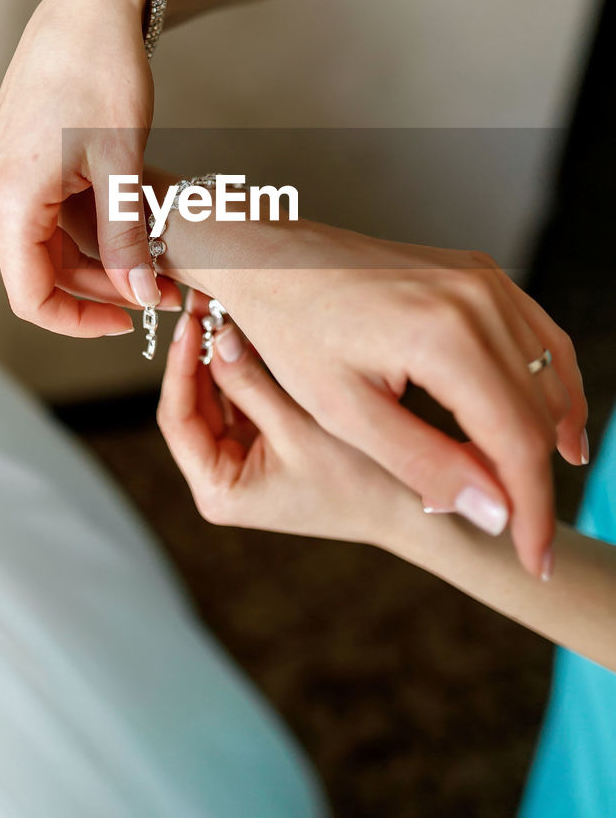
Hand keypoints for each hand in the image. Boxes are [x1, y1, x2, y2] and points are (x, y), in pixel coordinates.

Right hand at [0, 0, 162, 335]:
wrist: (88, 5)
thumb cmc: (103, 70)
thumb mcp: (123, 165)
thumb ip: (125, 239)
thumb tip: (138, 297)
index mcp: (6, 198)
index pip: (30, 296)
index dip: (80, 322)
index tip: (131, 319)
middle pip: (39, 272)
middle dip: (102, 287)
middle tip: (163, 289)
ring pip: (43, 244)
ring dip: (97, 259)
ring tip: (156, 259)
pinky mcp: (7, 160)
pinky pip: (41, 214)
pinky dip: (84, 228)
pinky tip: (129, 226)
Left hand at [157, 305, 400, 544]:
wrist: (409, 509)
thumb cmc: (361, 481)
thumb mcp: (300, 425)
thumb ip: (251, 382)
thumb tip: (217, 336)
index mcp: (218, 490)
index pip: (177, 419)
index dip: (178, 368)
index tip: (189, 326)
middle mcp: (221, 482)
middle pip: (192, 407)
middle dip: (198, 358)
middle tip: (202, 308)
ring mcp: (241, 465)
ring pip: (216, 400)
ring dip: (220, 360)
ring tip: (220, 312)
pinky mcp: (262, 450)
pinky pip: (242, 403)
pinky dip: (244, 372)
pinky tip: (248, 335)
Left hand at [191, 221, 586, 577]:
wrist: (270, 257)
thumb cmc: (291, 328)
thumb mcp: (344, 411)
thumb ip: (425, 462)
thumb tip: (495, 513)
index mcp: (445, 337)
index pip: (517, 441)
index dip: (531, 510)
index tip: (531, 561)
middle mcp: (477, 300)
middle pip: (539, 410)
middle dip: (536, 480)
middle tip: (525, 538)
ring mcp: (482, 280)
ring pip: (547, 374)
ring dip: (546, 434)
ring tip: (532, 494)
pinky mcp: (478, 273)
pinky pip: (537, 336)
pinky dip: (544, 384)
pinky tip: (542, 423)